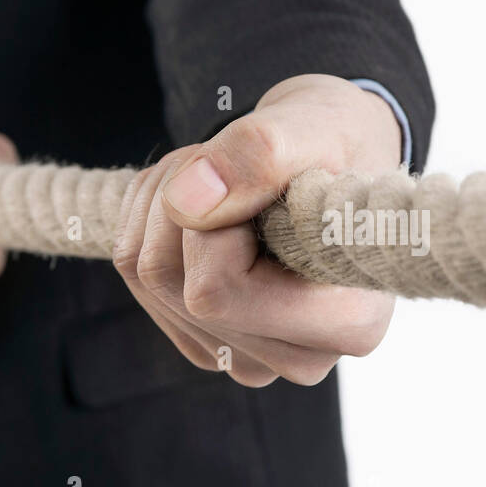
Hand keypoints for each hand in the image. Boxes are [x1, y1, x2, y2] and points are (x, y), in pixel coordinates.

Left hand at [113, 73, 403, 386]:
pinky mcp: (208, 343)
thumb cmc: (340, 145)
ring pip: (148, 276)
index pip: (216, 289)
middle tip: (236, 163)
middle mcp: (298, 359)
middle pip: (172, 283)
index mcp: (347, 324)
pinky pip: (138, 278)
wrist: (336, 160)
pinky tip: (206, 201)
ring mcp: (247, 358)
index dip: (217, 217)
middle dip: (182, 200)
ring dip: (164, 201)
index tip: (261, 177)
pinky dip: (153, 218)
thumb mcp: (315, 127)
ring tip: (227, 177)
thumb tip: (185, 202)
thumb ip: (261, 155)